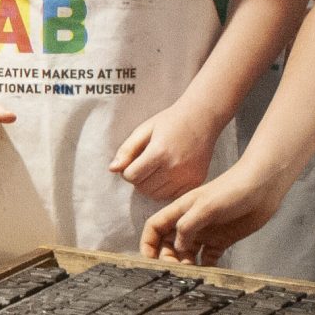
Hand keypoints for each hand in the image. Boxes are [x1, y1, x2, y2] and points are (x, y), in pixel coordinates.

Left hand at [111, 100, 226, 201]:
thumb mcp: (144, 130)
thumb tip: (112, 169)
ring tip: (155, 169)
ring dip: (150, 186)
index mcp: (160, 152)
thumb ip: (126, 150)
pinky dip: (165, 189)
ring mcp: (188, 176)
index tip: (133, 161)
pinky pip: (172, 196)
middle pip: (143, 188)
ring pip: (156, 195)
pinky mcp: (197, 181)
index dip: (127, 171)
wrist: (202, 118)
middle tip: (144, 165)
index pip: (131, 176)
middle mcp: (175, 167)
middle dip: (138, 179)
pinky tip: (167, 174)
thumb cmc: (170, 122)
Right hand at [141, 157, 288, 262]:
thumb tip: (176, 248)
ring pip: (187, 253)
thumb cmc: (231, 191)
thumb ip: (187, 227)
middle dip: (168, 259)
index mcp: (180, 211)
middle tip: (176, 272)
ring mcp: (205, 233)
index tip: (148, 261)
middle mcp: (189, 223)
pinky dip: (205, 268)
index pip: (155, 227)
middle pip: (169, 244)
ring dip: (186, 265)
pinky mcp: (221, 241)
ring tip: (191, 277)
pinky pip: (208, 258)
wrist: (262, 188)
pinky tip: (207, 276)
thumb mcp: (205, 206)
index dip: (147, 243)